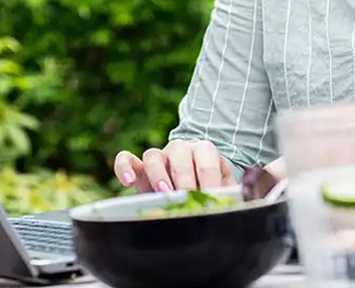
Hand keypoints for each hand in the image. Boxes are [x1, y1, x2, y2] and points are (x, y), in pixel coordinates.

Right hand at [113, 139, 235, 192]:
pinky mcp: (139, 167)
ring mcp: (159, 156)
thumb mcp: (223, 191)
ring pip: (153, 155)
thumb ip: (227, 196)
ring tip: (164, 193)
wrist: (193, 186)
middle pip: (179, 154)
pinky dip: (124, 167)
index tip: (210, 198)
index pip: (206, 161)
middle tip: (186, 197)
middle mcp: (180, 148)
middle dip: (184, 177)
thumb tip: (230, 206)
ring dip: (158, 174)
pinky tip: (128, 182)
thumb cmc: (211, 189)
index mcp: (204, 150)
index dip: (209, 180)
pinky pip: (126, 159)